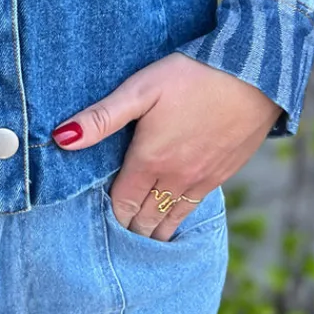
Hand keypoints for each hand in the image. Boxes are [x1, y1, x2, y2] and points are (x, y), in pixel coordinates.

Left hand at [51, 53, 282, 240]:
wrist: (252, 74)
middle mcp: (175, 178)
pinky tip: (171, 222)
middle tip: (114, 238)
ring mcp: (201, 180)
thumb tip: (61, 138)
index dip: (109, 215)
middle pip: (145, 219)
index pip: (122, 203)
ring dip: (153, 231)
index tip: (96, 223)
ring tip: (138, 239)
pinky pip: (194, 209)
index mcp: (150, 160)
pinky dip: (178, 221)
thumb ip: (101, 118)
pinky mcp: (222, 175)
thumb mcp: (140, 89)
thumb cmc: (191, 76)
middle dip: (129, 230)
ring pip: (171, 220)